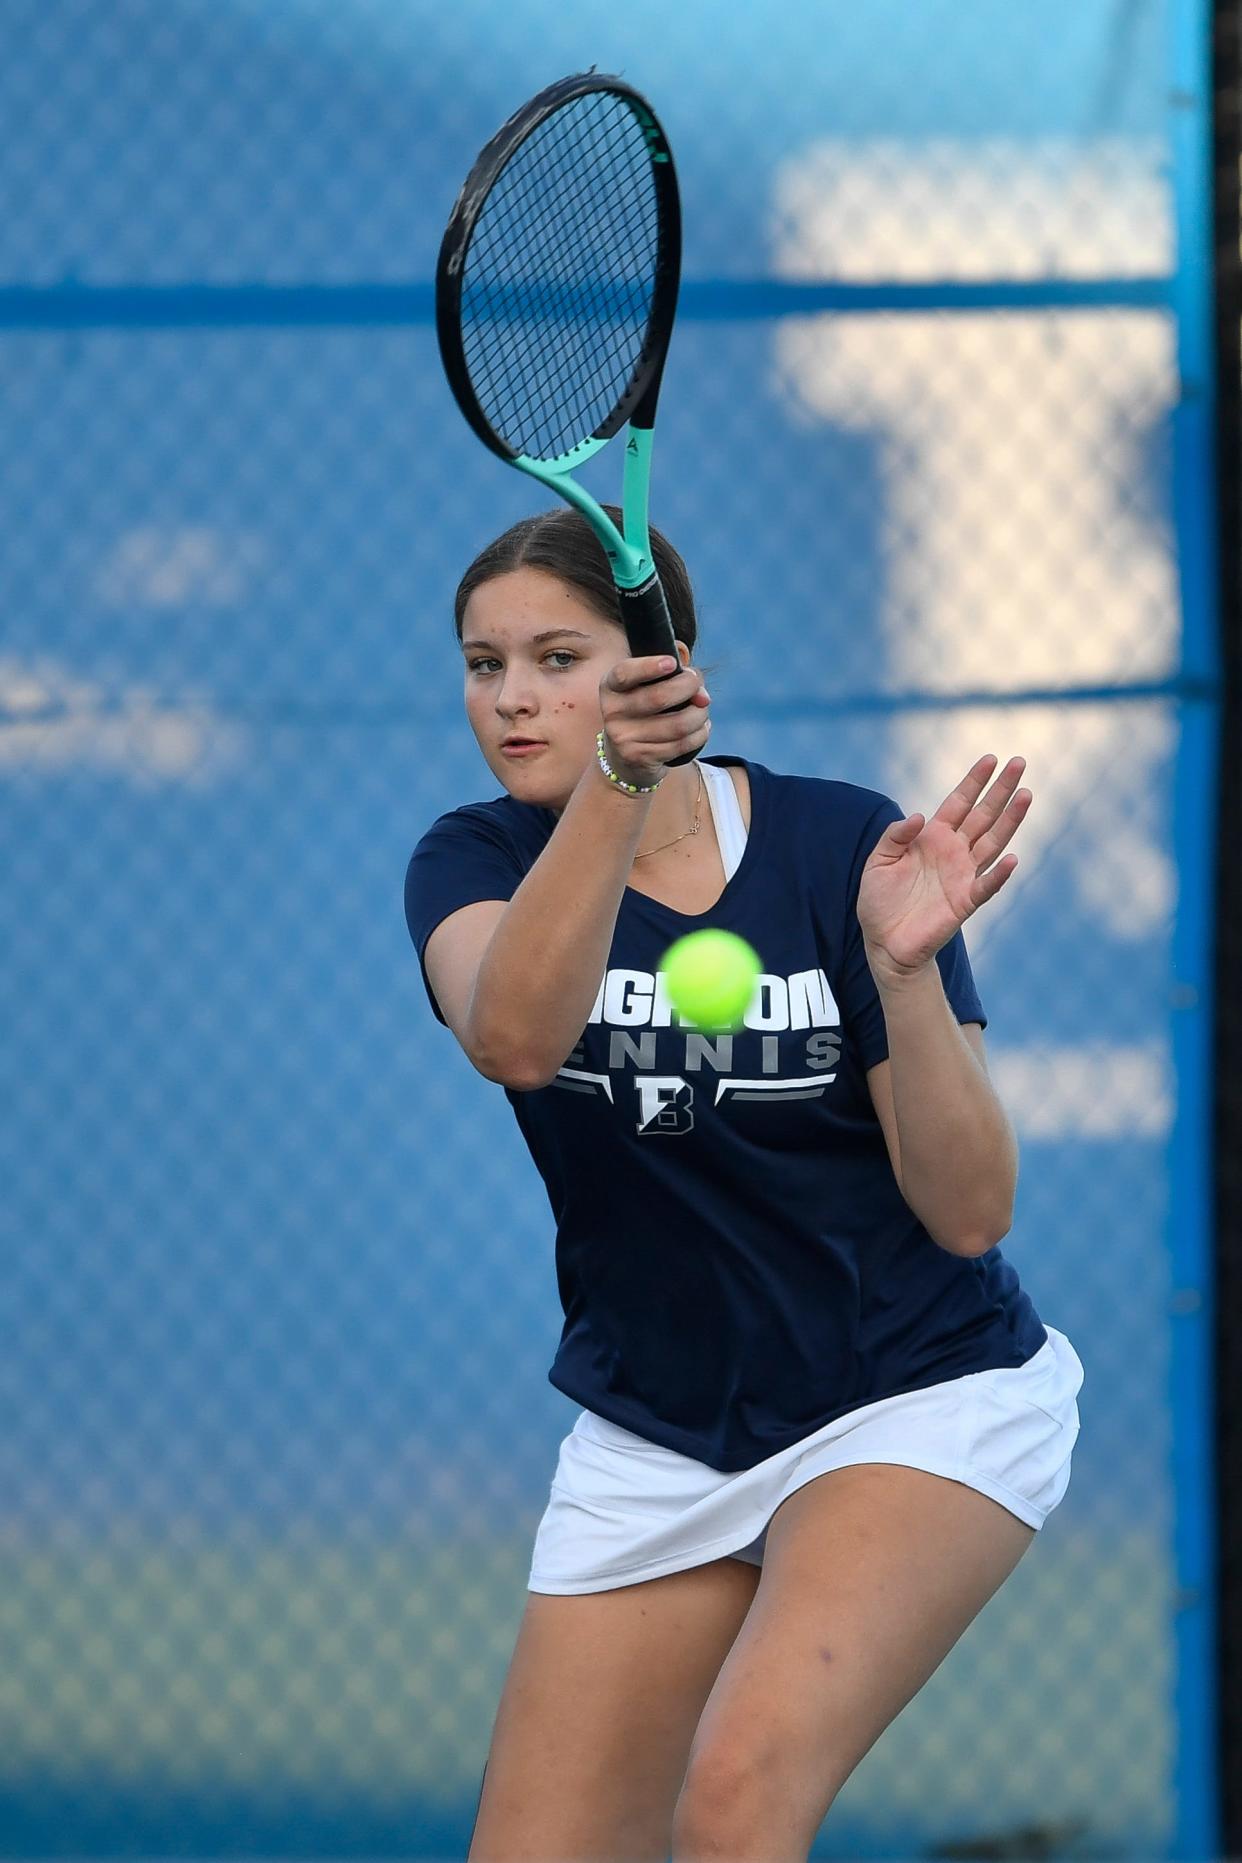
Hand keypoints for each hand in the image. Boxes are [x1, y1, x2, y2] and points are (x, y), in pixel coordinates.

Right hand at [598, 655, 710, 787]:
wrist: (624, 757)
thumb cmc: (643, 712)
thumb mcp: (646, 689)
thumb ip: (674, 680)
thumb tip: (702, 696)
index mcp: (611, 687)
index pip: (624, 674)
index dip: (649, 667)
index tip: (672, 663)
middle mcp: (613, 712)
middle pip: (659, 697)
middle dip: (689, 688)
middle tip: (698, 688)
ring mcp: (624, 738)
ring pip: (678, 724)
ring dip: (699, 715)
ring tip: (701, 711)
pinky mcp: (640, 758)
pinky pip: (682, 744)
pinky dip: (700, 734)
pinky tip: (699, 729)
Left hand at [857, 755, 1030, 984]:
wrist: (884, 942)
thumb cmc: (880, 900)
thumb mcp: (879, 861)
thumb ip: (895, 836)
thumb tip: (919, 816)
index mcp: (933, 837)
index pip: (959, 802)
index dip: (975, 781)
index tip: (992, 759)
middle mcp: (954, 852)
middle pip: (984, 815)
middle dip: (1001, 790)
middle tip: (1020, 763)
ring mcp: (963, 875)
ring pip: (993, 842)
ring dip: (1010, 820)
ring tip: (1026, 795)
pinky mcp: (965, 902)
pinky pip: (986, 886)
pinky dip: (999, 874)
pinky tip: (1013, 859)